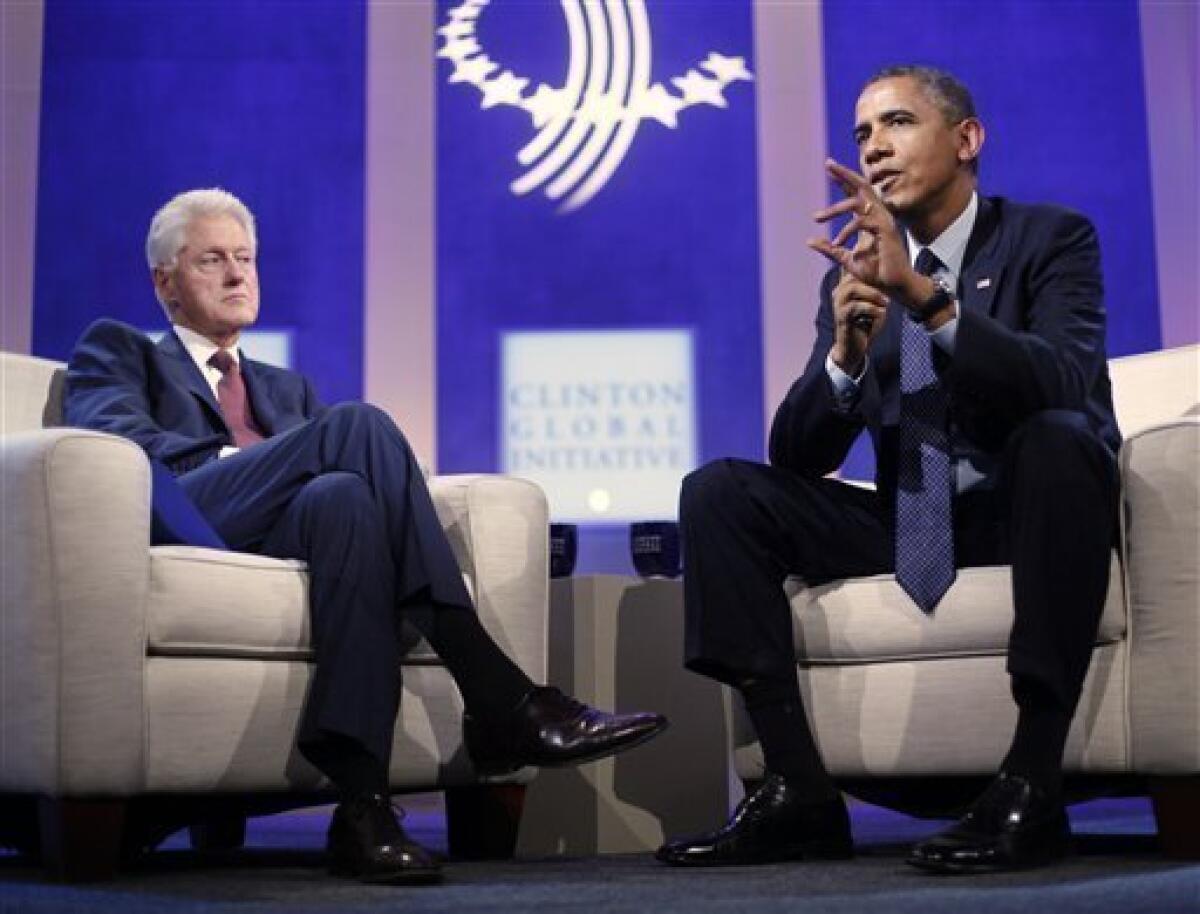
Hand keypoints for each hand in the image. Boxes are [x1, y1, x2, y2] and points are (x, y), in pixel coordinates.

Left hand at [808, 159, 922, 304]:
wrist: (894, 286)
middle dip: (844, 174)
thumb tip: (809, 241)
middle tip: (827, 164)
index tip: (829, 166)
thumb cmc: (876, 272)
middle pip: (862, 186)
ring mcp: (884, 221)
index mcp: (869, 219)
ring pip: (859, 203)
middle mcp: (878, 215)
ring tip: (815, 217)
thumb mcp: (846, 259)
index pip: (856, 193)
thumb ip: (830, 249)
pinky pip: (863, 222)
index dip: (843, 179)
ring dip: (835, 209)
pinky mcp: (886, 230)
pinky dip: (847, 230)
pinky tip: (837, 242)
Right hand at [830, 271, 888, 375]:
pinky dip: (871, 309)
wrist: (854, 347)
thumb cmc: (865, 324)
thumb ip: (876, 289)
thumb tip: (889, 275)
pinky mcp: (841, 317)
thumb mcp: (874, 303)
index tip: (886, 277)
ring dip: (873, 294)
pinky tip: (881, 313)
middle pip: (853, 275)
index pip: (854, 267)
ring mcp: (838, 304)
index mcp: (846, 286)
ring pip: (853, 289)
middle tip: (888, 292)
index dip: (869, 268)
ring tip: (885, 303)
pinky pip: (855, 307)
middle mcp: (839, 292)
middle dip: (874, 282)